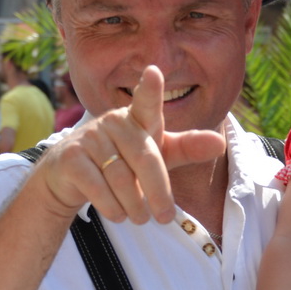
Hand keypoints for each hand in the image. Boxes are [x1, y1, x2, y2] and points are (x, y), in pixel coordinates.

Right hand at [31, 65, 224, 223]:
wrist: (70, 177)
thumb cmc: (122, 160)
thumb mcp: (157, 154)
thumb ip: (187, 148)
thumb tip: (220, 142)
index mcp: (137, 117)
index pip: (146, 102)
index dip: (150, 89)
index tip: (153, 72)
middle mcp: (112, 121)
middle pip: (145, 159)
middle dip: (158, 193)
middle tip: (165, 217)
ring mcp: (89, 137)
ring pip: (122, 179)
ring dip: (135, 206)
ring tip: (139, 217)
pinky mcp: (70, 158)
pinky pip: (98, 188)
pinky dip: (113, 208)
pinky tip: (118, 214)